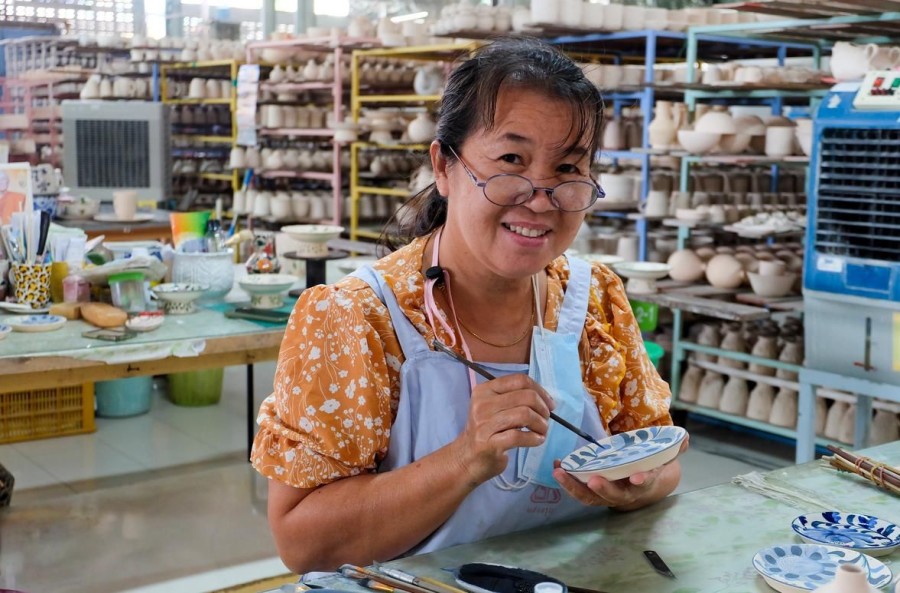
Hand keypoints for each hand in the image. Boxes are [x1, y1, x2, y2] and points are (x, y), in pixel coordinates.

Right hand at [451, 374, 555, 485]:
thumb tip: (545, 399)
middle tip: (545, 420)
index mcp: (484, 390)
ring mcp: (484, 424)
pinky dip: (535, 438)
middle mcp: (482, 404)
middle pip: (526, 396)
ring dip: (541, 424)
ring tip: (542, 432)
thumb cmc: (486, 432)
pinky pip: (519, 436)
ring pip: (525, 415)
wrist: (466, 458)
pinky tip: (537, 440)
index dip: (540, 390)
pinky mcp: (488, 443)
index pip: (519, 380)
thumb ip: (514, 399)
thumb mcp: (494, 408)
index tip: (549, 404)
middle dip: (543, 409)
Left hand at [551, 437, 688, 510]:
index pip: (644, 483)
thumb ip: (675, 447)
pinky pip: (579, 491)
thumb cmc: (650, 466)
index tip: (636, 478)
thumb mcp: (664, 456)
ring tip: (560, 473)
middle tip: (592, 481)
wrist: (641, 484)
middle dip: (604, 490)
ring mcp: (606, 494)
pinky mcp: (592, 492)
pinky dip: (567, 482)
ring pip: (591, 497)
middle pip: (614, 496)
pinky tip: (556, 468)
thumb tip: (684, 438)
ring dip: (574, 487)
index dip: (641, 480)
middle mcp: (624, 492)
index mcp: (643, 482)